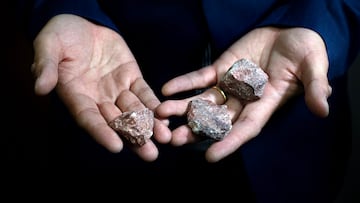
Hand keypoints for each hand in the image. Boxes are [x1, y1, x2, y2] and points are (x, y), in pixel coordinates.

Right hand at [31, 14, 170, 160]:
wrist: (82, 23)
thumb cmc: (60, 35)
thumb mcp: (48, 46)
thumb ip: (46, 66)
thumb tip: (39, 88)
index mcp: (76, 95)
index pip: (89, 118)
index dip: (101, 132)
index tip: (116, 146)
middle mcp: (98, 97)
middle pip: (117, 122)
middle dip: (134, 138)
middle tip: (151, 155)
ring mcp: (116, 88)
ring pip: (134, 110)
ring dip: (150, 125)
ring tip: (165, 137)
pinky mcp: (131, 77)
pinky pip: (143, 92)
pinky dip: (153, 103)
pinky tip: (165, 115)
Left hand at [156, 27, 331, 161]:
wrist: (290, 30)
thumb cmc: (305, 50)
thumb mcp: (313, 66)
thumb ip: (314, 86)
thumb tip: (323, 110)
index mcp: (266, 103)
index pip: (246, 128)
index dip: (229, 142)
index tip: (210, 157)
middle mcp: (244, 99)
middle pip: (217, 119)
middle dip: (196, 130)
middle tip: (173, 140)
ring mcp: (230, 84)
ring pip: (203, 101)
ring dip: (183, 108)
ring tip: (161, 114)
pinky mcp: (221, 67)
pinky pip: (200, 77)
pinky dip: (184, 82)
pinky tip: (167, 88)